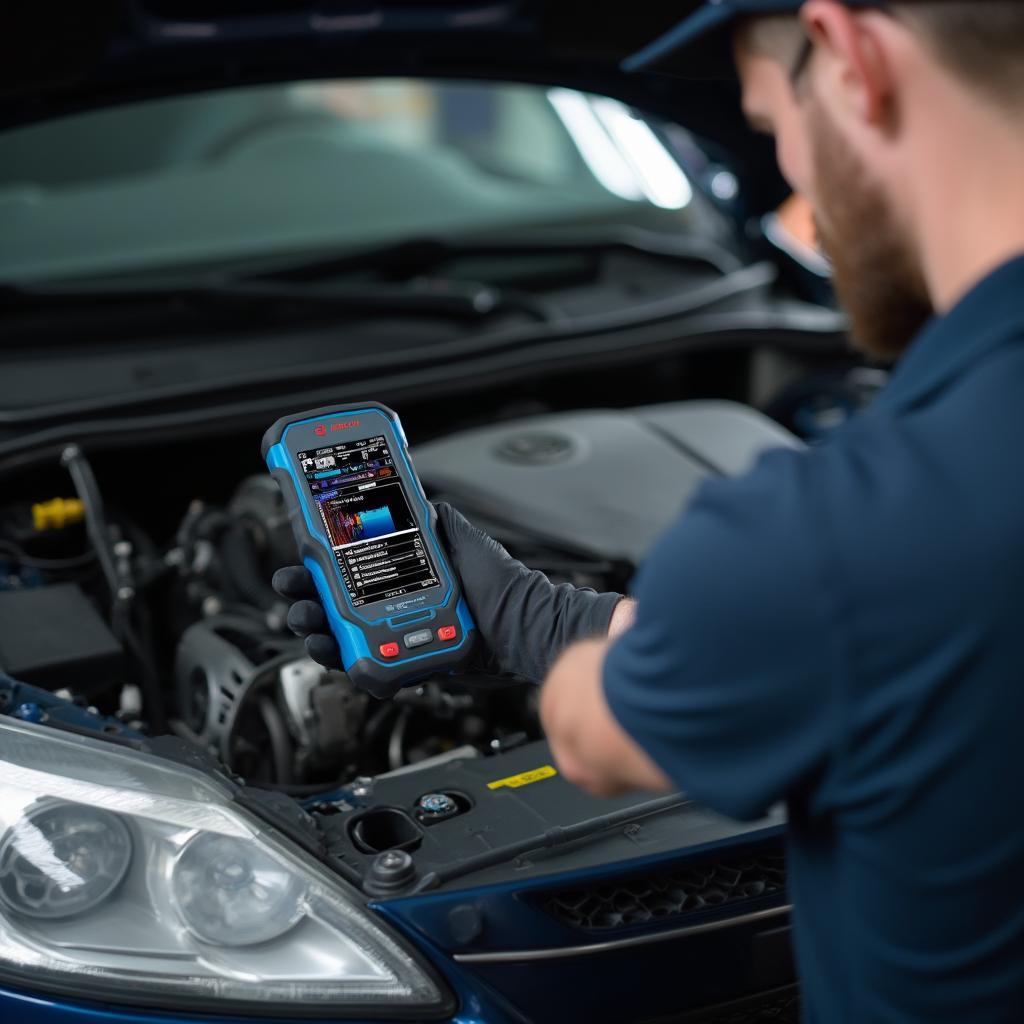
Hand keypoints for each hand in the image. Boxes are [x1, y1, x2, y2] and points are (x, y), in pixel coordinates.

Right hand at [272, 502, 623, 683]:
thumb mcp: (464, 539)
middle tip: (295, 590)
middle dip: (307, 596)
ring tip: (310, 623)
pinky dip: (346, 660)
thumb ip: (437, 519)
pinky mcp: (405, 661)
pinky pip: (367, 663)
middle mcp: (394, 602)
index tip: (300, 559)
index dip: (318, 563)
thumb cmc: (501, 585)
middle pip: (335, 601)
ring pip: (342, 635)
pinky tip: (338, 651)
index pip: (348, 565)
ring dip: (317, 629)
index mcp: (402, 570)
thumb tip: (413, 495)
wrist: (522, 628)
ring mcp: (397, 633)